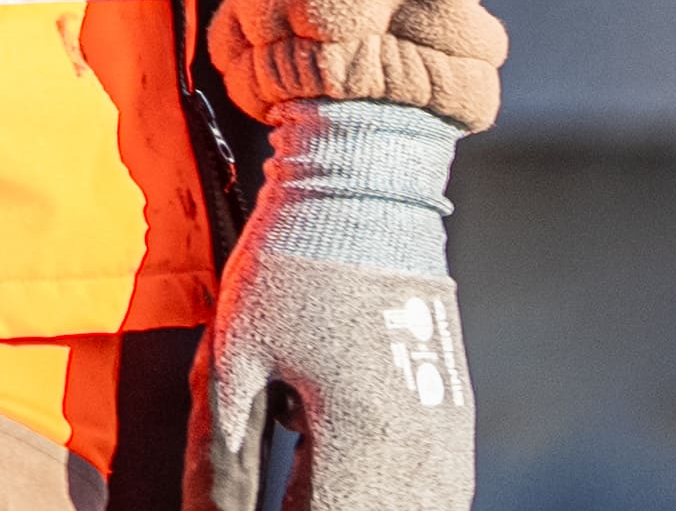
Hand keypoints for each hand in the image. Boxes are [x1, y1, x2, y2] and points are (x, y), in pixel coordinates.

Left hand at [197, 91, 473, 510]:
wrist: (365, 195)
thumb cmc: (290, 266)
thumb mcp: (236, 354)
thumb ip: (222, 449)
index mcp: (359, 436)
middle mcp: (418, 449)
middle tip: (278, 502)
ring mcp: (446, 438)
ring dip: (358, 509)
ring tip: (305, 494)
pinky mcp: (454, 420)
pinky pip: (434, 494)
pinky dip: (387, 500)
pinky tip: (346, 491)